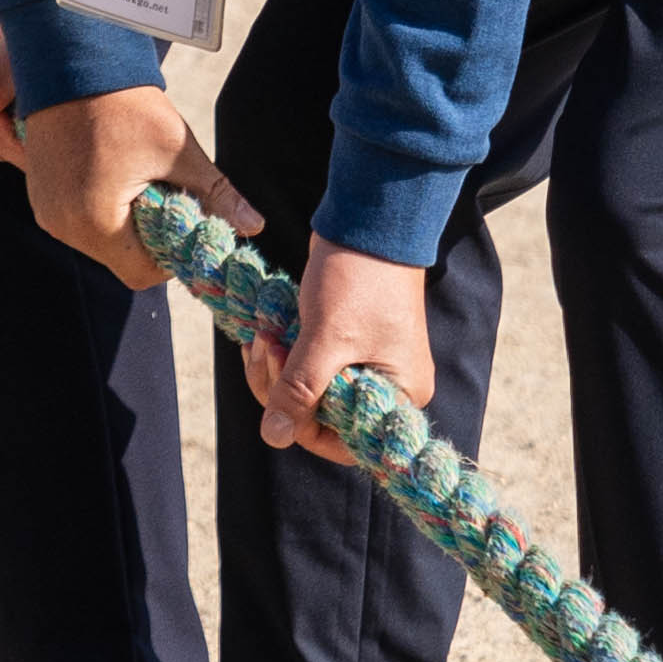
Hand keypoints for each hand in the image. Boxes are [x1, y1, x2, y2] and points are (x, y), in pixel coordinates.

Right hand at [14, 80, 256, 289]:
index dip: (170, 258)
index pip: (143, 273)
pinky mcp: (38, 193)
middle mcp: (63, 225)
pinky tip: (112, 172)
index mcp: (96, 222)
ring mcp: (45, 209)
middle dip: (147, 238)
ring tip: (136, 178)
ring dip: (123, 223)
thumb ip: (216, 196)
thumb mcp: (177, 150)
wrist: (69, 61)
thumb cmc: (125, 104)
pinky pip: (76, 219)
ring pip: (98, 241)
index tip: (182, 224)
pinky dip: (99, 208)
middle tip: (164, 196)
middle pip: (119, 259)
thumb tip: (255, 228)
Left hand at [244, 240, 435, 468]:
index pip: (343, 441)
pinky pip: (307, 365)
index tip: (277, 385)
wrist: (367, 220)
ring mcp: (365, 363)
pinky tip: (267, 331)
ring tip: (264, 334)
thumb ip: (300, 391)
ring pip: (308, 390)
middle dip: (282, 388)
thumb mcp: (325, 339)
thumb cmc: (358, 280)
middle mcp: (386, 386)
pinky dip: (284, 352)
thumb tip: (274, 437)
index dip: (301, 424)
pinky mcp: (344, 342)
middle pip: (321, 416)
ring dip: (277, 368)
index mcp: (399, 395)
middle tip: (266, 348)